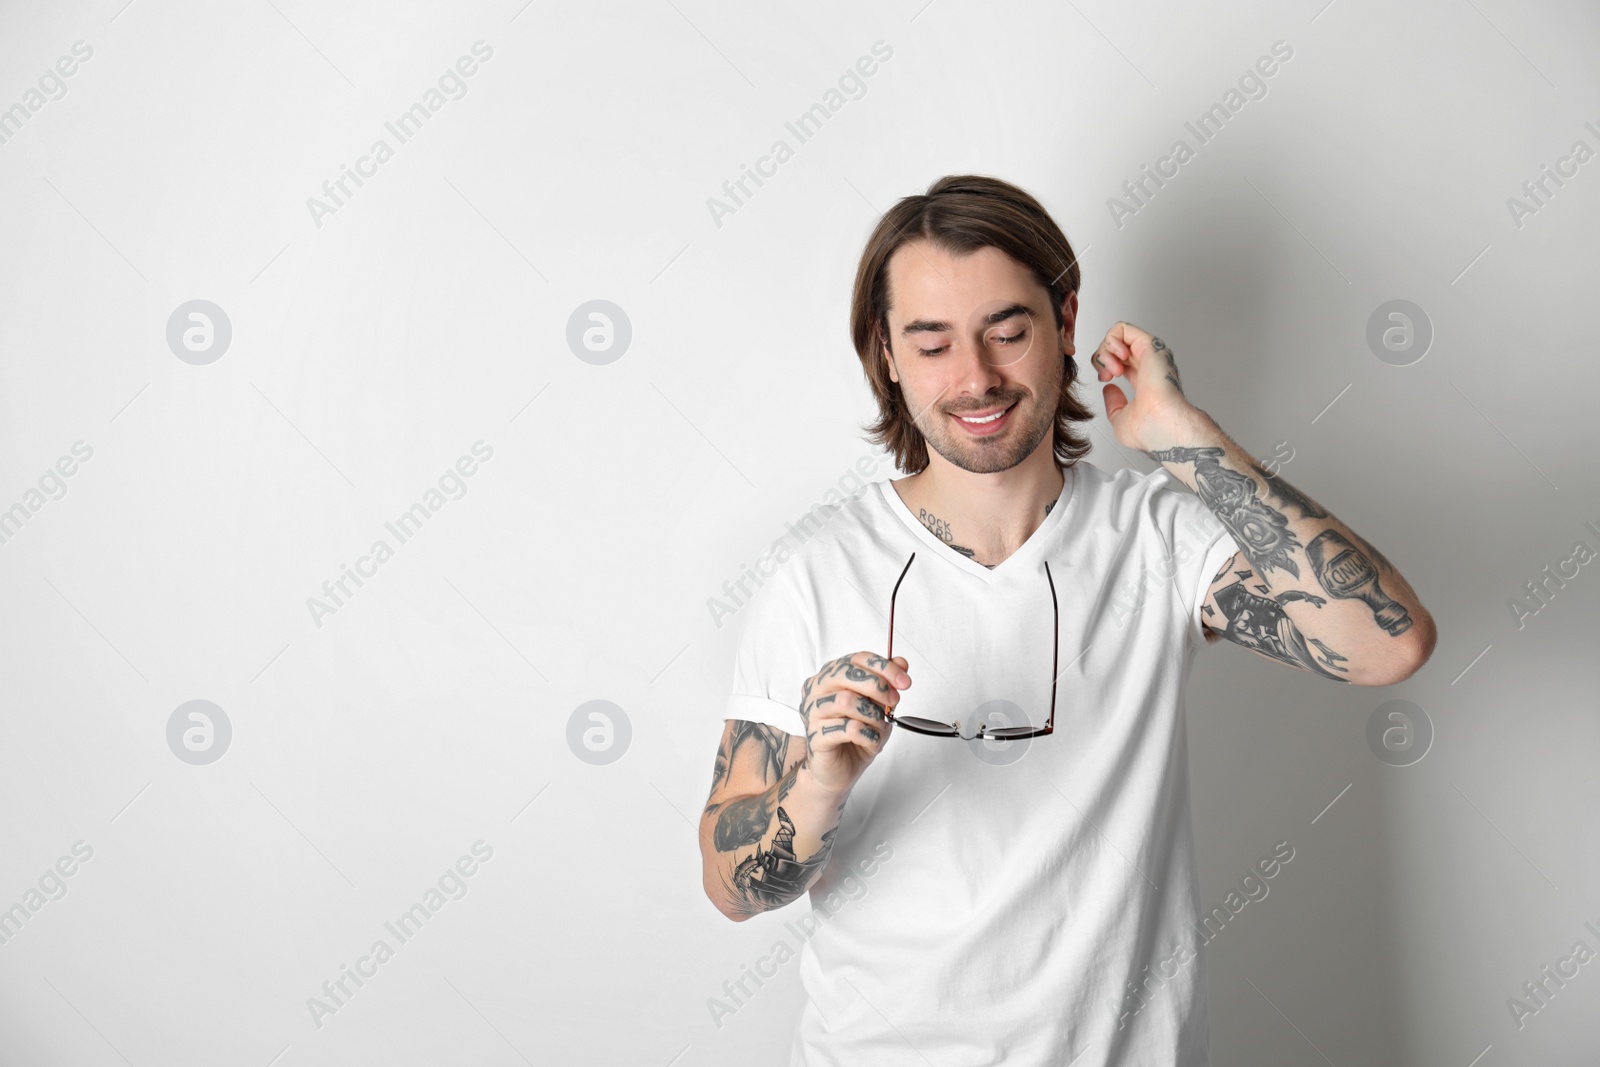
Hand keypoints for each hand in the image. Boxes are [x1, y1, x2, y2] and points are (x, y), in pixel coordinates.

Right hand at [797, 652, 908, 793]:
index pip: (857, 659)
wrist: (841, 769)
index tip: (905, 682)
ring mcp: (812, 711)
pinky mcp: (815, 735)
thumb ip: (887, 682)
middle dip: (877, 686)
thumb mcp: (878, 706)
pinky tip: (872, 742)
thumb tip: (901, 662)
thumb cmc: (856, 735)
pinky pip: (846, 729)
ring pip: (845, 701)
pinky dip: (868, 735)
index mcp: (831, 675)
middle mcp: (817, 689)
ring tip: (879, 727)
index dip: (884, 668)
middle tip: (893, 702)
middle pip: (846, 673)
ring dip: (872, 715)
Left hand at [1089, 322, 1201, 452]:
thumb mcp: (1121, 420)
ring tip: (1113, 369)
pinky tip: (1117, 357)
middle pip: (1116, 347)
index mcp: (1145, 381)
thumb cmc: (1150, 430)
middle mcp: (1149, 366)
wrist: (1162, 426)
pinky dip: (1111, 340)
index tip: (1104, 380)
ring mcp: (1150, 354)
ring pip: (1117, 336)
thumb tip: (1110, 387)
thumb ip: (1113, 404)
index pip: (1120, 362)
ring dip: (1105, 351)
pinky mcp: (1149, 345)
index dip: (1104, 367)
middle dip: (1101, 358)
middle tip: (1106, 375)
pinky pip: (1122, 328)